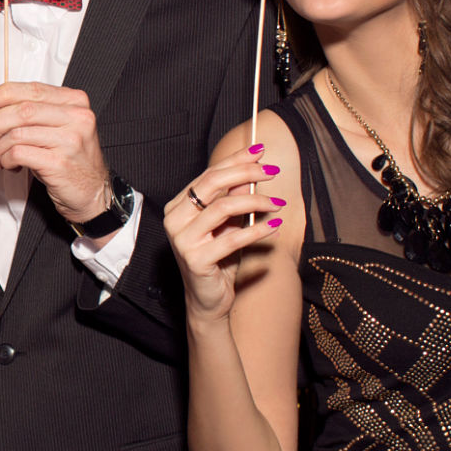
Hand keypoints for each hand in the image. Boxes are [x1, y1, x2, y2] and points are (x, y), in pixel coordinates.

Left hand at [0, 81, 109, 224]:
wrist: (93, 191)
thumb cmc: (72, 159)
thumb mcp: (60, 127)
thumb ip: (37, 111)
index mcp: (76, 102)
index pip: (33, 89)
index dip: (4, 94)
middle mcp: (76, 118)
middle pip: (22, 110)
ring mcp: (70, 140)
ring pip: (17, 133)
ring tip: (1, 155)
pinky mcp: (59, 163)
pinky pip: (18, 153)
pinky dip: (6, 159)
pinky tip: (10, 164)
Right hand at [164, 145, 283, 322]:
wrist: (208, 299)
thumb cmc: (217, 260)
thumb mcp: (228, 224)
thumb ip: (234, 199)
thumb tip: (251, 172)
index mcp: (179, 206)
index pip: (208, 174)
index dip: (235, 160)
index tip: (260, 151)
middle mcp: (174, 219)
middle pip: (212, 183)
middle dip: (245, 172)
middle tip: (271, 171)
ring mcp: (182, 239)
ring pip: (222, 207)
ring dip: (255, 201)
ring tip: (276, 204)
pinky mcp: (196, 259)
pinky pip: (232, 238)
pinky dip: (257, 230)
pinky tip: (274, 225)